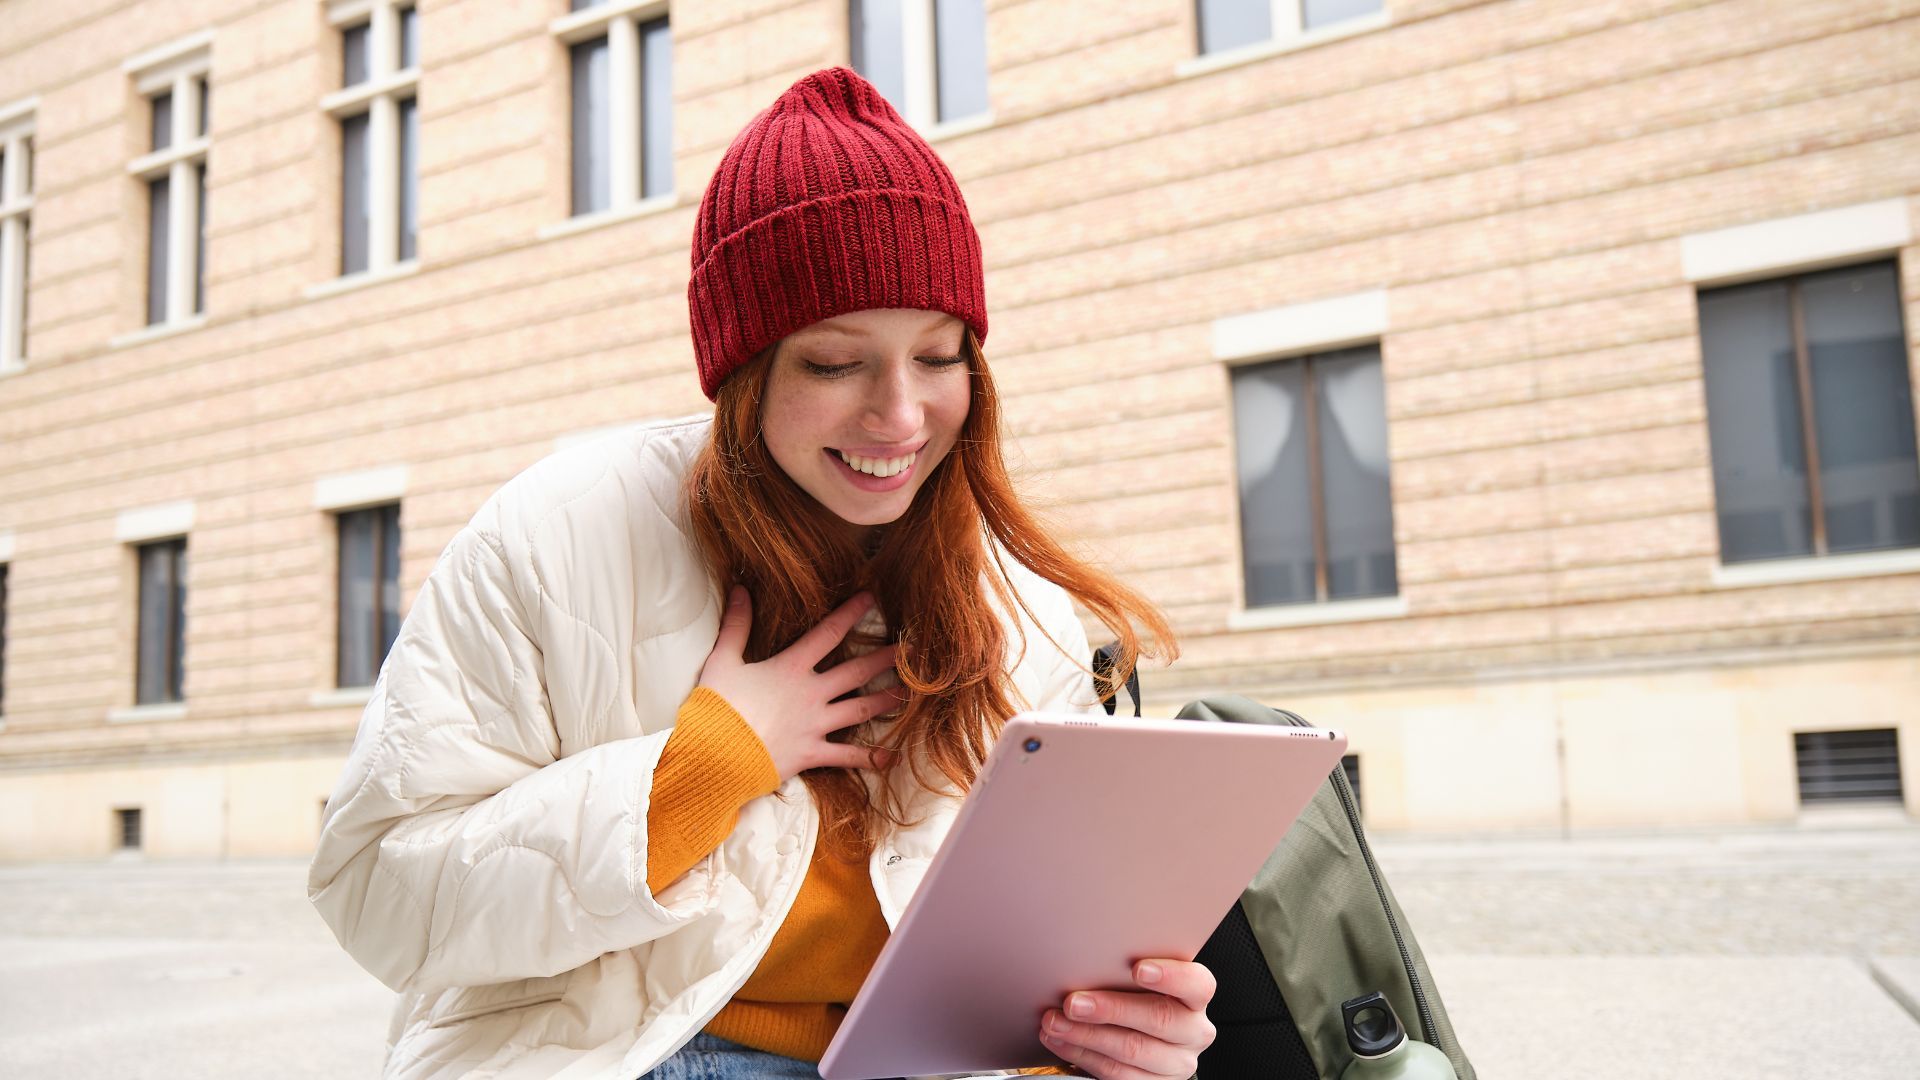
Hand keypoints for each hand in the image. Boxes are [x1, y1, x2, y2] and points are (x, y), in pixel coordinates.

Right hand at [697, 586, 907, 781]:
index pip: (828, 633)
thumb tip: (739, 589)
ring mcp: (815, 725)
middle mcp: (811, 694)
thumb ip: (736, 625)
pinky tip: (892, 757)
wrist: (714, 755)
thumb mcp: (722, 660)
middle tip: (911, 649)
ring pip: (861, 709)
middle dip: (885, 658)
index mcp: (791, 668)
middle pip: (857, 671)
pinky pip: (847, 757)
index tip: (872, 599)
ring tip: (911, 691)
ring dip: (887, 699)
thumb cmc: (716, 707)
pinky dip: (870, 758)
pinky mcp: (812, 753)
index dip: (851, 613)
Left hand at [1038, 959, 1215, 1079]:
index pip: (1197, 984)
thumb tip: (1087, 959)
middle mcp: (1193, 1031)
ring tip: (1055, 1023)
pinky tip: (1062, 1042)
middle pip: (1158, 1018)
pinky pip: (1117, 1074)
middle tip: (1073, 1002)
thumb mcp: (1140, 981)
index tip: (1138, 968)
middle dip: (1110, 1009)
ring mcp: (1177, 1062)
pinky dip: (1083, 1055)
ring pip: (1132, 1049)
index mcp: (1195, 996)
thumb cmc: (1139, 997)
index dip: (1170, 976)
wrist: (1143, 1037)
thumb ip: (1126, 971)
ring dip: (1086, 1036)